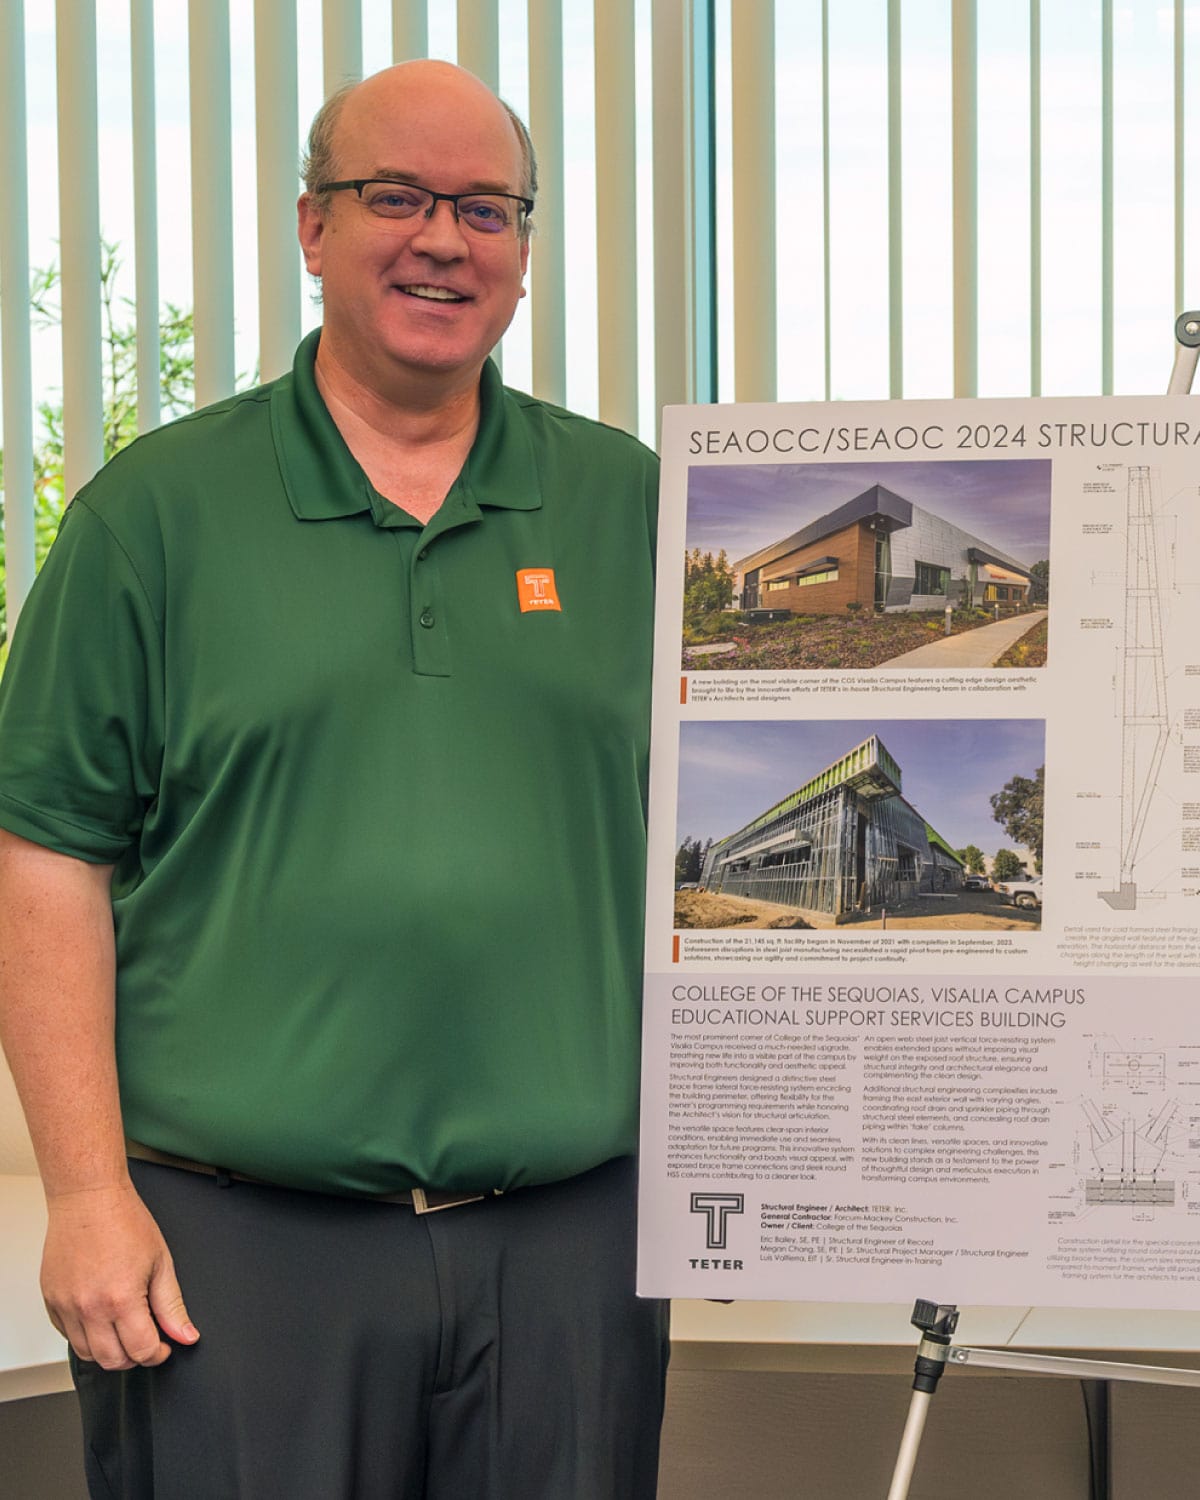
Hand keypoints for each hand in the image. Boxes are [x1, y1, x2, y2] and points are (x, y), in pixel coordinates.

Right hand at [41, 1181, 199, 1369]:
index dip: (158, 1354)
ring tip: (123, 1330)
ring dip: (108, 1351)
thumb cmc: (124, 1221)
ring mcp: (66, 1306)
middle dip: (134, 1357)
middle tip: (145, 1340)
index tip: (163, 1347)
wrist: (89, 1198)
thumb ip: (172, 1305)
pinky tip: (100, 1318)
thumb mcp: (161, 1262)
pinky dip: (85, 1335)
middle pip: (112, 1361)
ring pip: (86, 1354)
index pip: (141, 1351)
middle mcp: (89, 1308)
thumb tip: (186, 1335)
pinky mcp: (51, 1301)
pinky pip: (67, 1335)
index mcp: (121, 1299)